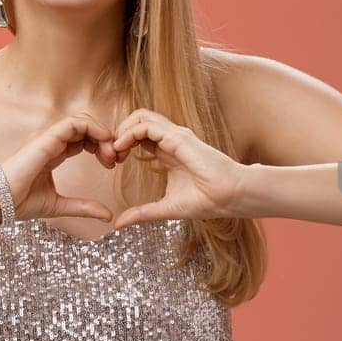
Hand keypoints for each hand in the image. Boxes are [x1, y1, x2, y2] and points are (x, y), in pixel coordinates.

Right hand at [0, 113, 119, 222]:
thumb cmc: (20, 202)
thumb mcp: (60, 205)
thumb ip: (84, 207)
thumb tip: (108, 216)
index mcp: (53, 152)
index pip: (82, 139)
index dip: (101, 147)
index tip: (112, 164)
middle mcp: (51, 141)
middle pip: (86, 127)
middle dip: (105, 140)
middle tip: (115, 159)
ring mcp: (48, 137)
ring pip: (82, 121)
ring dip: (102, 134)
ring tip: (110, 155)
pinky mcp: (46, 138)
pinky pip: (75, 122)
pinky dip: (94, 128)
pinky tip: (103, 143)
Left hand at [109, 109, 248, 229]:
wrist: (231, 197)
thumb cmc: (208, 201)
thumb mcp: (166, 208)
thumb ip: (142, 213)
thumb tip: (118, 224)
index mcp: (169, 151)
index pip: (140, 135)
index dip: (123, 143)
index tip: (113, 162)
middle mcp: (172, 139)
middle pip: (139, 119)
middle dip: (119, 132)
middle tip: (110, 154)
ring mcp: (176, 136)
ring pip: (141, 116)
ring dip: (122, 130)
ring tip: (114, 150)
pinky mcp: (179, 138)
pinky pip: (148, 126)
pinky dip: (130, 133)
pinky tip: (122, 147)